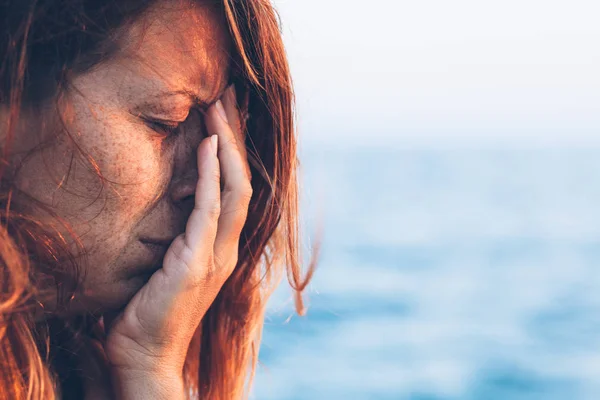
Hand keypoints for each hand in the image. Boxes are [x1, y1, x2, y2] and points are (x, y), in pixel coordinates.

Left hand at [101, 86, 250, 398]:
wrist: (143, 355)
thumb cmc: (148, 311)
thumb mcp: (168, 265)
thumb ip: (180, 235)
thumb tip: (173, 200)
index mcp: (221, 248)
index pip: (237, 190)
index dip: (235, 151)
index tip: (226, 115)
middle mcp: (226, 248)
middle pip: (243, 180)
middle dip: (237, 136)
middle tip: (230, 94)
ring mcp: (216, 255)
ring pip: (234, 189)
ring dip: (228, 145)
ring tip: (220, 106)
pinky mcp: (197, 261)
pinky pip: (209, 208)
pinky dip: (211, 174)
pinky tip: (208, 145)